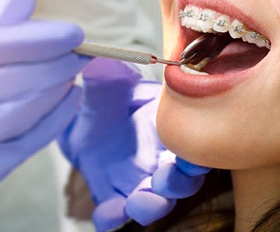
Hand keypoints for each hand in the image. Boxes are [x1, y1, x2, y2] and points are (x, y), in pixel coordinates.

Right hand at [0, 0, 89, 207]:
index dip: (41, 39)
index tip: (74, 34)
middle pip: (11, 80)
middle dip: (56, 65)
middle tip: (81, 55)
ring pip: (20, 114)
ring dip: (56, 91)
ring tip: (72, 73)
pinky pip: (28, 140)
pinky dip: (56, 117)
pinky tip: (71, 96)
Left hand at [59, 58, 209, 230]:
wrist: (80, 120)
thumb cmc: (104, 99)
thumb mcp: (103, 85)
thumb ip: (107, 78)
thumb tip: (102, 63)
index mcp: (166, 128)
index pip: (193, 142)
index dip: (199, 151)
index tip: (194, 154)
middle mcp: (159, 158)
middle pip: (182, 180)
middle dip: (178, 184)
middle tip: (165, 179)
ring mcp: (136, 180)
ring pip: (154, 202)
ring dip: (151, 205)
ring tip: (140, 202)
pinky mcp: (112, 195)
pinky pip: (115, 215)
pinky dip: (112, 217)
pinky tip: (106, 213)